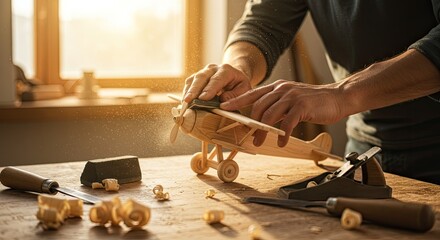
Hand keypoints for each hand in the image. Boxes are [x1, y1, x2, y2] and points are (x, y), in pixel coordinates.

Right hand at [183, 64, 251, 102]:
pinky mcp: (197, 76)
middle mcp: (213, 68)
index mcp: (226, 70)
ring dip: (188, 91)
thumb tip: (222, 101)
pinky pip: (189, 83)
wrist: (234, 75)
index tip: (203, 98)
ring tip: (184, 103)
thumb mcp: (244, 89)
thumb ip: (235, 95)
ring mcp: (204, 72)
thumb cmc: (239, 84)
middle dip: (194, 90)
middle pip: (201, 77)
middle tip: (188, 100)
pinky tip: (185, 101)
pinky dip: (186, 92)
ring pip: (193, 79)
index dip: (209, 89)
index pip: (217, 79)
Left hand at [220, 80, 344, 146]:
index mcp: (276, 87)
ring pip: (270, 115)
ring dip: (263, 131)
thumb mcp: (290, 99)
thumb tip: (260, 118)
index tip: (224, 108)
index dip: (237, 101)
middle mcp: (281, 89)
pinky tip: (282, 142)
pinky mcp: (302, 106)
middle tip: (247, 136)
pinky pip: (287, 122)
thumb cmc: (313, 101)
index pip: (252, 94)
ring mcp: (291, 97)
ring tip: (260, 142)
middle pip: (258, 106)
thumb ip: (276, 105)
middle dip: (250, 124)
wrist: (337, 97)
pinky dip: (283, 134)